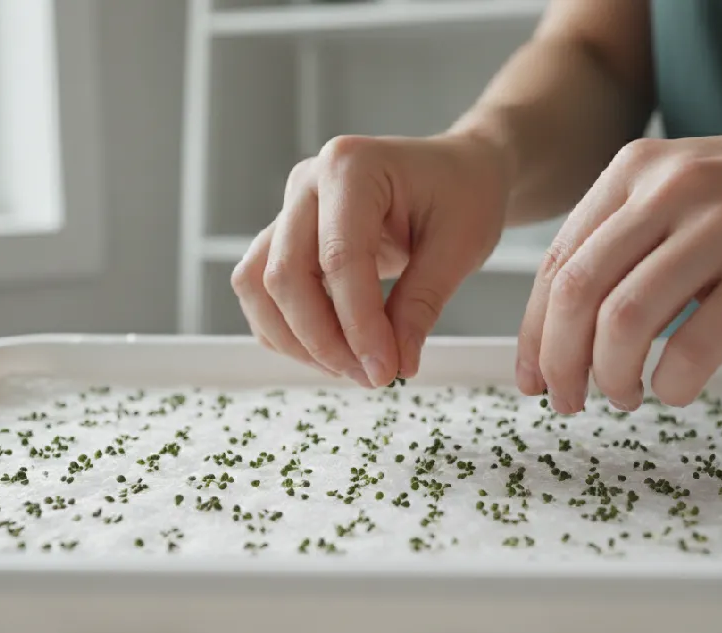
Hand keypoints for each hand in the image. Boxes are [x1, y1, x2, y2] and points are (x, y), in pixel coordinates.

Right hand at [232, 133, 509, 386]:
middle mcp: (308, 183)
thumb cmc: (463, 193)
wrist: (455, 171)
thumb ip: (422, 304)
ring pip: (259, 286)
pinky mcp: (285, 237)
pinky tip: (334, 351)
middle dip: (324, 340)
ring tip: (354, 368)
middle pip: (285, 275)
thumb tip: (396, 364)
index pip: (339, 258)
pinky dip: (288, 332)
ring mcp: (290, 209)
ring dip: (297, 340)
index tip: (386, 369)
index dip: (358, 324)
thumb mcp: (460, 246)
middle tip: (374, 376)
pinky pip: (262, 292)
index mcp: (352, 167)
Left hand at [517, 122, 721, 413]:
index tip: (531, 378)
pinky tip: (677, 390)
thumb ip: (626, 238)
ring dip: (610, 377)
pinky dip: (671, 385)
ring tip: (624, 397)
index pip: (557, 263)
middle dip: (560, 362)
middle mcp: (671, 189)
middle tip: (567, 402)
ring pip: (622, 321)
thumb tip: (563, 329)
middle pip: (577, 294)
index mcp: (636, 170)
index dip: (532, 332)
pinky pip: (692, 348)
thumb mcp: (686, 188)